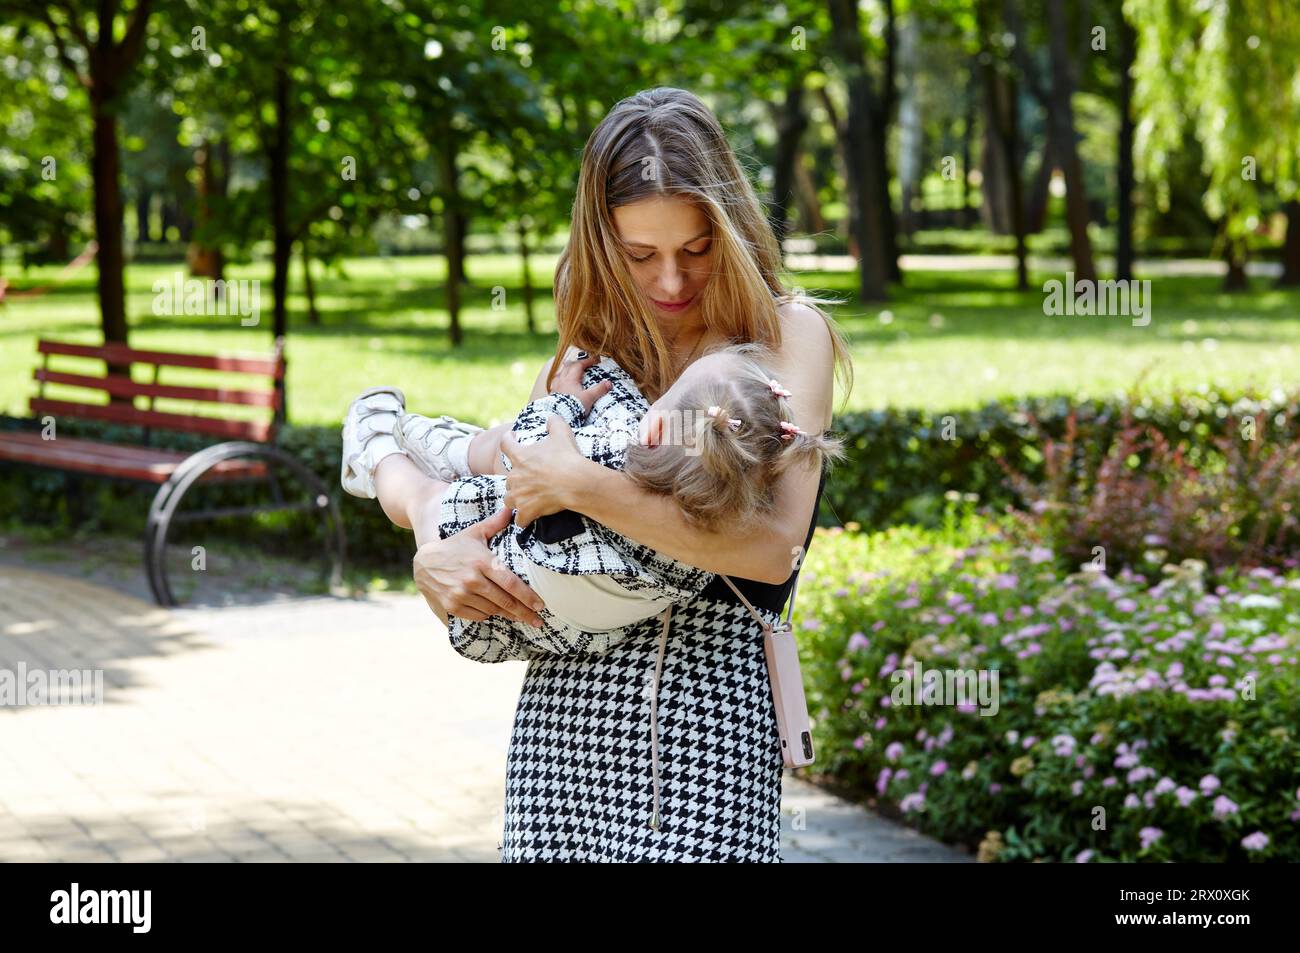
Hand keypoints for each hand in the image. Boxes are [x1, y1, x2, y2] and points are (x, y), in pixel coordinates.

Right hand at [412, 505, 545, 626]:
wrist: (423, 563)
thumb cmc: (454, 547)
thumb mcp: (474, 533)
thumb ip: (494, 523)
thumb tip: (511, 509)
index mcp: (482, 561)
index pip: (510, 583)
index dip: (527, 596)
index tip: (540, 605)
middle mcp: (472, 580)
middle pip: (505, 601)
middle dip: (524, 613)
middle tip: (538, 620)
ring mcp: (461, 594)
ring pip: (493, 610)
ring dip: (507, 614)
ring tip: (519, 615)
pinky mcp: (452, 606)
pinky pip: (478, 616)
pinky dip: (488, 615)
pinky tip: (494, 611)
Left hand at [501, 414, 587, 527]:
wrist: (575, 482)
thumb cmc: (568, 458)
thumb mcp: (562, 433)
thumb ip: (554, 423)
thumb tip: (551, 417)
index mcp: (521, 456)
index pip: (506, 444)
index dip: (508, 439)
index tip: (511, 437)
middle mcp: (515, 476)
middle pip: (508, 478)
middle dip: (517, 479)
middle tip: (529, 479)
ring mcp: (519, 495)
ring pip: (509, 498)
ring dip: (516, 499)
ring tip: (525, 500)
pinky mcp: (526, 511)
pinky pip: (519, 519)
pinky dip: (523, 519)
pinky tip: (528, 519)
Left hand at [550, 351, 612, 413]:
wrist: (559, 417)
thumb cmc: (573, 406)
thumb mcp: (589, 398)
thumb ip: (599, 390)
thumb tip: (609, 383)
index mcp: (571, 379)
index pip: (579, 365)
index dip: (587, 361)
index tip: (595, 360)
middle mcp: (562, 381)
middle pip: (568, 367)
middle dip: (575, 363)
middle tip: (581, 363)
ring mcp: (555, 388)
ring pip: (559, 374)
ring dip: (565, 371)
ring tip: (568, 371)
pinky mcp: (552, 395)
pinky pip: (555, 384)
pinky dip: (559, 381)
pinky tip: (560, 385)